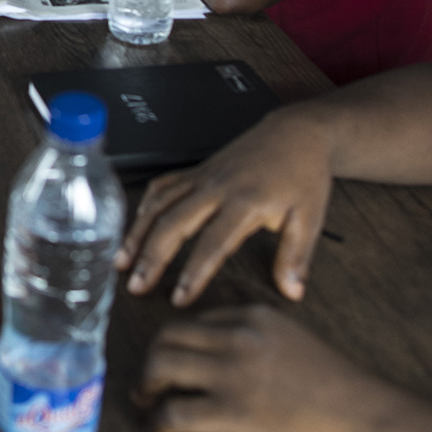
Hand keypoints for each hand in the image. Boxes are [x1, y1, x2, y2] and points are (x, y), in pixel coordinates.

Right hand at [115, 109, 331, 304]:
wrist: (296, 133)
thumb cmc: (302, 174)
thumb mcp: (310, 218)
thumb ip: (296, 257)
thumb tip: (292, 292)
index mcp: (246, 201)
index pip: (212, 244)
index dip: (193, 273)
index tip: (179, 298)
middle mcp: (217, 188)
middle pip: (174, 223)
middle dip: (151, 257)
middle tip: (137, 285)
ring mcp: (202, 176)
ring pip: (160, 204)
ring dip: (138, 233)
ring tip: (122, 261)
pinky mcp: (196, 170)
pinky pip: (163, 186)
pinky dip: (145, 206)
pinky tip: (135, 226)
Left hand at [137, 304, 407, 431]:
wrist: (369, 419)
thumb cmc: (341, 392)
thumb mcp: (296, 344)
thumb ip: (260, 343)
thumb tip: (226, 360)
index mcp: (256, 318)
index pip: (196, 321)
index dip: (176, 342)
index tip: (172, 359)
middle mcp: (238, 338)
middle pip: (167, 336)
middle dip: (150, 359)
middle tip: (148, 381)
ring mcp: (232, 374)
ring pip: (160, 366)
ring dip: (145, 386)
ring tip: (147, 402)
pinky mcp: (230, 412)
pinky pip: (172, 412)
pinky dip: (156, 422)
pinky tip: (159, 430)